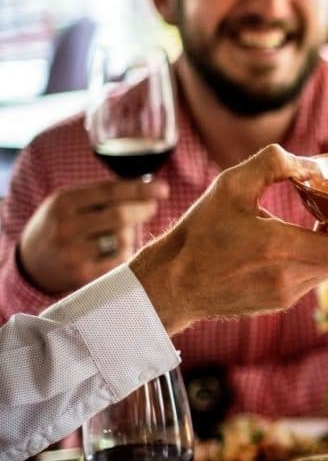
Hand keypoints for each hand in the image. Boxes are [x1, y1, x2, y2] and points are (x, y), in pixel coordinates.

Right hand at [17, 178, 167, 293]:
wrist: (32, 262)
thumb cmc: (61, 225)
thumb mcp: (71, 202)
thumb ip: (103, 194)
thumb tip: (148, 186)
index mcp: (63, 202)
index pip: (110, 192)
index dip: (141, 190)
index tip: (163, 189)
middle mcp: (66, 227)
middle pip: (120, 216)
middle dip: (143, 209)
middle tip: (152, 207)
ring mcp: (73, 253)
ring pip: (122, 239)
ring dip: (131, 233)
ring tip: (121, 231)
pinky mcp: (83, 275)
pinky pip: (120, 261)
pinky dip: (126, 252)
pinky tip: (116, 249)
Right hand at [130, 145, 327, 333]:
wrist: (172, 284)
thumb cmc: (200, 232)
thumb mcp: (230, 186)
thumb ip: (274, 164)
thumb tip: (317, 165)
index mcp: (282, 248)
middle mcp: (290, 278)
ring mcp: (286, 295)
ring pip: (327, 267)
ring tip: (322, 223)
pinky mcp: (280, 303)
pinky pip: (310, 277)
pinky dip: (312, 259)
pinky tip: (293, 243)